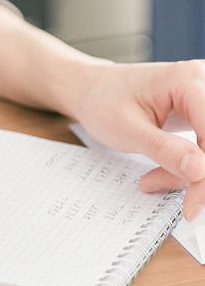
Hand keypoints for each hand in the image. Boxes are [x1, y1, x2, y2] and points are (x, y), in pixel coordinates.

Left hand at [66, 60, 204, 219]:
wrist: (92, 91)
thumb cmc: (103, 102)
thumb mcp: (128, 131)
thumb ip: (165, 150)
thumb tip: (201, 170)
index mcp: (189, 81)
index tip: (193, 205)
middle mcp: (204, 84)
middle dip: (195, 175)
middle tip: (160, 188)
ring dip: (186, 173)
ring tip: (150, 179)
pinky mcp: (202, 115)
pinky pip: (203, 147)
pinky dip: (185, 165)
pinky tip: (160, 171)